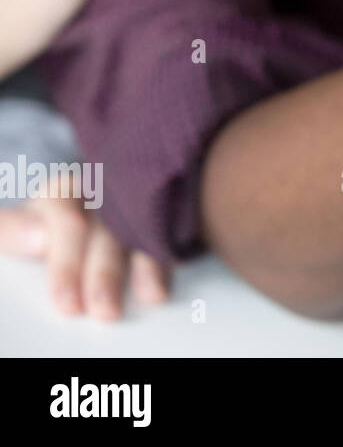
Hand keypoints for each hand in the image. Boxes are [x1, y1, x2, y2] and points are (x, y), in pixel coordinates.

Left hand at [0, 196, 169, 319]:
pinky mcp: (157, 222)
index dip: (66, 261)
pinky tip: (167, 278)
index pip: (65, 217)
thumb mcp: (19, 226)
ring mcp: (133, 207)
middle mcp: (104, 195)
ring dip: (147, 267)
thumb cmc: (44, 226)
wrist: (78, 219)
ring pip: (142, 231)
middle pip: (107, 230)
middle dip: (106, 273)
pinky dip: (168, 258)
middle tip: (104, 309)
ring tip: (150, 295)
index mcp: (64, 192)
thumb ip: (13, 230)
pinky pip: (168, 235)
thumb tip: (38, 238)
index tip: (66, 298)